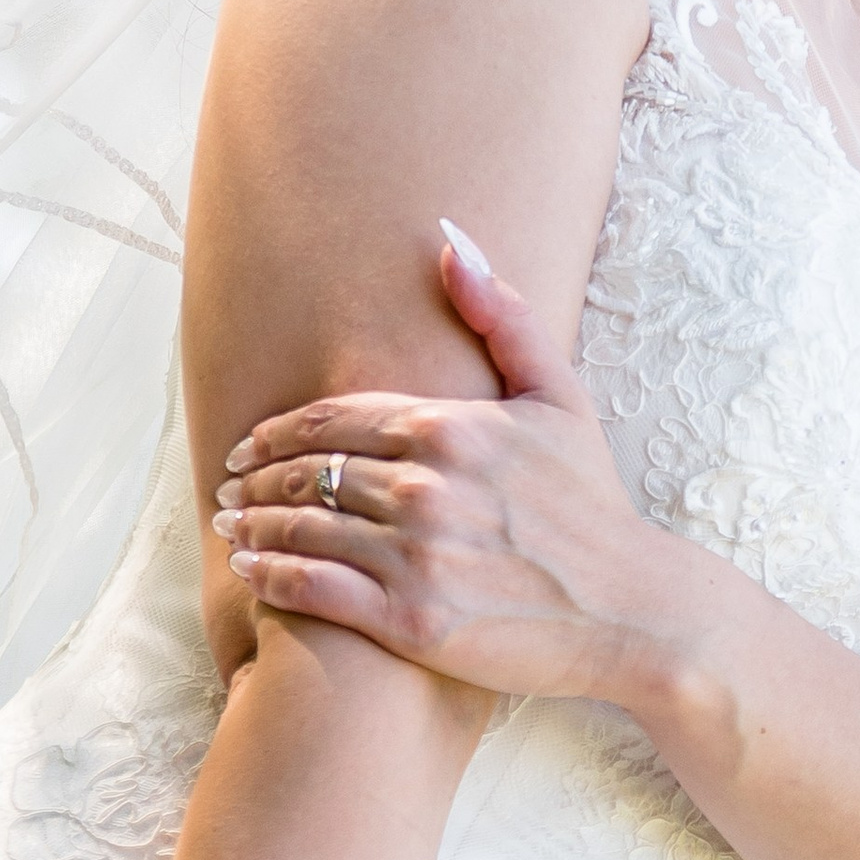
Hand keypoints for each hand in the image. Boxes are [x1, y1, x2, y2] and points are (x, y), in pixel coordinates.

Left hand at [211, 226, 686, 709]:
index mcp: (451, 427)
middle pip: (307, 471)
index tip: (251, 442)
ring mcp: (416, 556)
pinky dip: (271, 576)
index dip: (279, 430)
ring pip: (301, 528)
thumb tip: (449, 240)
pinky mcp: (411, 619)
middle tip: (228, 484)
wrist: (631, 610)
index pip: (332, 418)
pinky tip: (249, 571)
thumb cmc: (592, 503)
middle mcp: (425, 487)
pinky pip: (315, 589)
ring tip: (230, 525)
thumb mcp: (559, 396)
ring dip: (252, 525)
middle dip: (256, 477)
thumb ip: (502, 316)